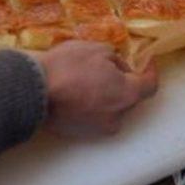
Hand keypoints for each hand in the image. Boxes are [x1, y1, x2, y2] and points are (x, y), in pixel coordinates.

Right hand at [34, 41, 157, 136]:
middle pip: (130, 99)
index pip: (150, 86)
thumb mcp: (99, 50)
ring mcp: (97, 130)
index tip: (147, 61)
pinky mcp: (79, 135)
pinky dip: (92, 105)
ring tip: (90, 78)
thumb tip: (120, 70)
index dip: (150, 71)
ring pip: (111, 109)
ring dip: (107, 95)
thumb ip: (117, 61)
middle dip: (125, 82)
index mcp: (126, 96)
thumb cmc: (69, 66)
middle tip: (111, 67)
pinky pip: (94, 117)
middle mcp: (117, 118)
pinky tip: (78, 91)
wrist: (33, 91)